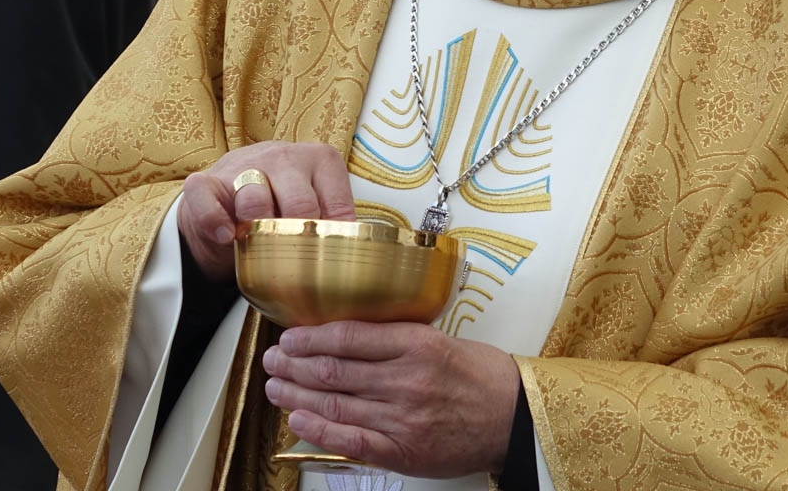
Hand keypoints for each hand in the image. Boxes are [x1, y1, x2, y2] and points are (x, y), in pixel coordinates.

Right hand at [176, 141, 356, 281]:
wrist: (225, 201)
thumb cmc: (280, 208)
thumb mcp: (314, 208)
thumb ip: (335, 225)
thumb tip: (358, 261)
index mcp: (320, 160)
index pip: (337, 205)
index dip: (332, 240)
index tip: (326, 261)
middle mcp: (284, 156)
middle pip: (300, 204)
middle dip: (297, 239)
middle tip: (293, 262)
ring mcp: (242, 165)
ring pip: (255, 198)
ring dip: (256, 228)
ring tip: (257, 247)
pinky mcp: (204, 182)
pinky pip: (207, 200)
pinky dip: (215, 221)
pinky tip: (225, 237)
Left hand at [263, 321, 521, 477]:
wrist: (514, 417)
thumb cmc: (481, 377)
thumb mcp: (440, 341)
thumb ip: (395, 341)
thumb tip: (343, 339)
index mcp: (416, 345)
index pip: (348, 337)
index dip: (310, 338)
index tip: (290, 337)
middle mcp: (406, 380)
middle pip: (333, 371)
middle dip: (294, 366)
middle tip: (273, 360)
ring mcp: (403, 418)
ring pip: (335, 405)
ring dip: (297, 397)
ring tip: (276, 388)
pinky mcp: (404, 451)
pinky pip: (352, 441)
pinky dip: (320, 431)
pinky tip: (299, 421)